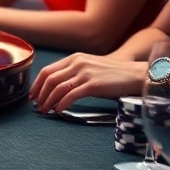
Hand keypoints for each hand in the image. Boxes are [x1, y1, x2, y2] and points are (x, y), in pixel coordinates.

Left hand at [30, 53, 146, 112]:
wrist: (137, 74)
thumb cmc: (114, 74)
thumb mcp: (90, 67)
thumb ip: (74, 72)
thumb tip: (56, 87)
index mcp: (74, 58)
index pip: (47, 70)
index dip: (37, 84)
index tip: (32, 94)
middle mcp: (77, 63)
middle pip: (49, 79)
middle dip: (39, 94)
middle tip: (36, 105)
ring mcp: (85, 73)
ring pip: (57, 88)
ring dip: (48, 101)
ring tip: (45, 110)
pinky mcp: (93, 85)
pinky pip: (70, 95)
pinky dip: (61, 104)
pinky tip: (58, 110)